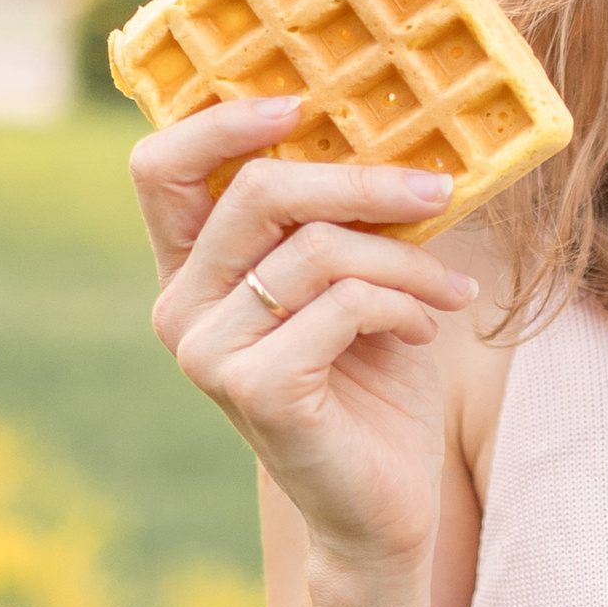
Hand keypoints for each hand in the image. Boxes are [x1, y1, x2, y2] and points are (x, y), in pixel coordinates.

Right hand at [131, 96, 479, 571]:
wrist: (386, 505)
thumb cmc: (374, 385)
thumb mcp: (357, 281)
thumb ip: (344, 217)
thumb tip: (393, 132)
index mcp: (192, 271)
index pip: (160, 170)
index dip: (218, 123)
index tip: (298, 101)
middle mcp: (181, 307)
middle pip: (256, 191)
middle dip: (361, 181)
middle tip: (436, 192)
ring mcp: (207, 352)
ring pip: (318, 249)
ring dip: (404, 262)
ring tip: (446, 293)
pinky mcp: (254, 389)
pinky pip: (342, 304)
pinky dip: (401, 306)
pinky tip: (423, 332)